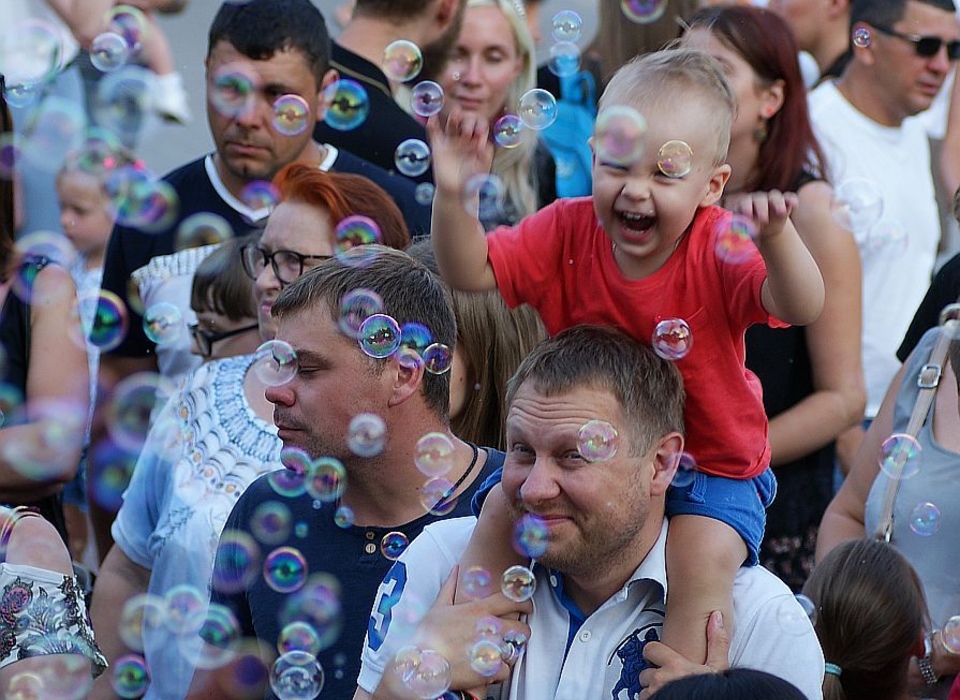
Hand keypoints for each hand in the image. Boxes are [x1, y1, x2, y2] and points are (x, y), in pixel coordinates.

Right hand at [387, 567, 532, 692]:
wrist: (421, 665)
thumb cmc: (426, 637)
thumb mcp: (437, 607)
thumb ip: (450, 586)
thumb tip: (456, 569)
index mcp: (479, 611)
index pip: (513, 601)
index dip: (525, 603)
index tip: (527, 608)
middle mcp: (489, 628)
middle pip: (522, 629)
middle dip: (521, 633)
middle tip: (514, 637)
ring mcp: (491, 649)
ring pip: (516, 651)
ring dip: (510, 653)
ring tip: (499, 654)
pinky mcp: (489, 670)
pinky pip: (506, 671)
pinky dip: (499, 672)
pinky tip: (489, 669)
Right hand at [426, 110, 493, 197]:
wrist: (456, 191)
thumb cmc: (471, 181)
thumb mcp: (482, 171)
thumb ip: (485, 158)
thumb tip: (484, 145)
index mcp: (476, 142)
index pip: (480, 128)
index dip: (480, 127)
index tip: (480, 133)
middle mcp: (464, 139)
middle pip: (466, 123)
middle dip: (468, 123)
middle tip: (467, 132)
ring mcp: (451, 141)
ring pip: (452, 125)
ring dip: (454, 118)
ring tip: (456, 114)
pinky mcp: (438, 147)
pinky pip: (434, 133)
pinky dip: (432, 125)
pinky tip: (432, 118)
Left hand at [638, 611, 729, 699]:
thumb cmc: (715, 693)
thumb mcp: (719, 668)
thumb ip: (716, 642)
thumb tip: (716, 618)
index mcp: (675, 666)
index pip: (650, 649)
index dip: (655, 653)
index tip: (661, 657)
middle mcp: (660, 680)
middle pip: (645, 672)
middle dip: (654, 675)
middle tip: (666, 679)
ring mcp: (654, 695)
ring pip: (644, 690)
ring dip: (652, 691)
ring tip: (667, 692)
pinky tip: (666, 699)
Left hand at [728, 190, 798, 241]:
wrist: (766, 229)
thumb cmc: (751, 229)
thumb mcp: (744, 232)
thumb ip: (739, 232)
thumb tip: (733, 235)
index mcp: (746, 204)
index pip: (744, 203)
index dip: (746, 208)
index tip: (748, 215)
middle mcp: (758, 199)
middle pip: (759, 200)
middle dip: (761, 208)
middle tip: (763, 220)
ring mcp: (772, 199)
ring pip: (775, 196)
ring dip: (778, 203)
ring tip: (781, 212)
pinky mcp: (786, 202)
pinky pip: (789, 198)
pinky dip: (792, 200)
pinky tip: (794, 205)